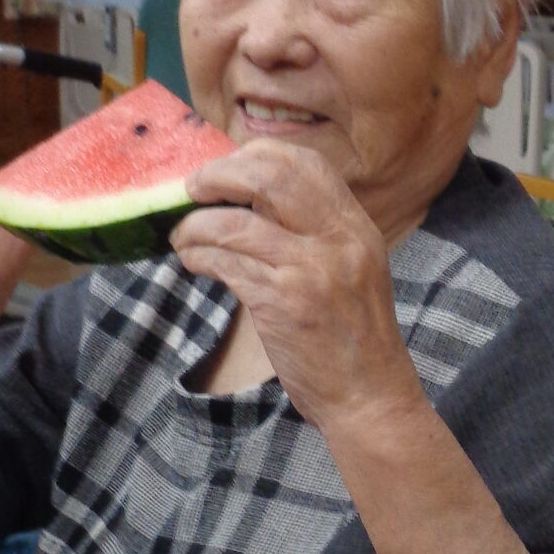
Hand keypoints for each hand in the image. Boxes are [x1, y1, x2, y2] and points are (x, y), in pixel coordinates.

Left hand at [170, 142, 417, 430]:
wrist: (370, 398)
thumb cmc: (354, 341)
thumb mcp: (351, 272)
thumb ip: (316, 235)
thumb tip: (253, 204)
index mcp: (357, 228)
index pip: (306, 163)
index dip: (258, 154)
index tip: (228, 170)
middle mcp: (339, 240)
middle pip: (270, 174)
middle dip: (220, 174)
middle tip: (194, 188)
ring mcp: (312, 270)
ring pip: (235, 222)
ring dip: (196, 224)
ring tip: (183, 236)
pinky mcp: (284, 302)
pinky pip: (225, 262)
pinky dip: (198, 255)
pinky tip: (192, 261)